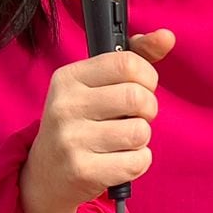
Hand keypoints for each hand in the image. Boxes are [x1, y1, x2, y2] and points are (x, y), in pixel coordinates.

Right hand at [19, 31, 174, 212]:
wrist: (45, 176)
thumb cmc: (81, 122)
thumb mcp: (96, 85)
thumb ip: (134, 58)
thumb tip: (167, 36)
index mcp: (68, 77)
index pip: (127, 63)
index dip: (147, 76)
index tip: (141, 87)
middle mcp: (65, 106)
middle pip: (138, 98)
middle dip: (147, 110)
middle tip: (133, 117)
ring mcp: (71, 140)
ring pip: (140, 131)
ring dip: (141, 138)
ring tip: (120, 141)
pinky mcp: (82, 171)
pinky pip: (137, 161)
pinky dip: (138, 162)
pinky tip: (117, 161)